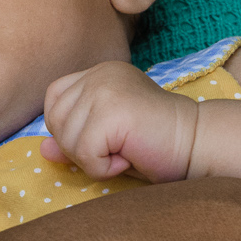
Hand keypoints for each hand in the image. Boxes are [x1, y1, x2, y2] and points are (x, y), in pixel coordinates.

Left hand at [41, 61, 196, 181]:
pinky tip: (128, 157)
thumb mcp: (107, 143)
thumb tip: (42, 149)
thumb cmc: (156, 145)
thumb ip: (73, 142)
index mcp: (98, 72)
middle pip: (55, 121)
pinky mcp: (113, 109)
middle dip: (79, 148)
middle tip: (117, 149)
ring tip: (125, 152)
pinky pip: (84, 153)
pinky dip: (103, 168)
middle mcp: (100, 73)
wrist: (198, 145)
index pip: (54, 99)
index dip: (70, 128)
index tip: (105, 138)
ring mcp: (105, 87)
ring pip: (66, 139)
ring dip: (93, 160)